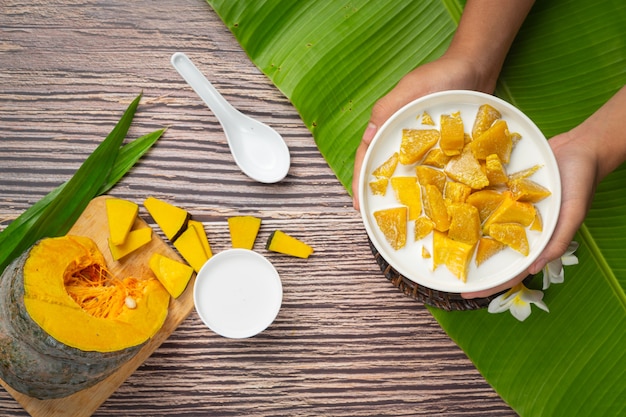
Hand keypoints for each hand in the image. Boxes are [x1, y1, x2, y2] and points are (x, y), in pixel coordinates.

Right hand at [351, 53, 494, 208]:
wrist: (476, 67)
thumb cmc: (441, 75)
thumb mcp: (411, 88)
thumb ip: (388, 109)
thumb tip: (367, 135)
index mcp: (387, 123)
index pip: (367, 154)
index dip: (360, 179)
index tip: (357, 202)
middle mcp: (402, 136)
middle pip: (385, 167)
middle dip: (378, 190)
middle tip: (374, 215)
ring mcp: (423, 142)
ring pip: (407, 171)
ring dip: (403, 190)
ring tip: (401, 213)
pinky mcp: (443, 146)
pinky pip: (432, 168)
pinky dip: (428, 183)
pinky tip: (433, 199)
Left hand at [462, 85, 625, 298]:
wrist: (578, 147)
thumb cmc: (580, 182)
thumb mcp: (574, 214)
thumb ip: (558, 242)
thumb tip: (534, 269)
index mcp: (535, 239)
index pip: (511, 269)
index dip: (490, 285)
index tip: (465, 294)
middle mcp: (518, 226)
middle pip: (491, 250)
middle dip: (469, 261)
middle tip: (443, 271)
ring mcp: (509, 208)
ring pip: (484, 226)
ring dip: (465, 233)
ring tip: (439, 241)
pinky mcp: (502, 188)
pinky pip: (483, 199)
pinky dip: (468, 205)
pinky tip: (448, 207)